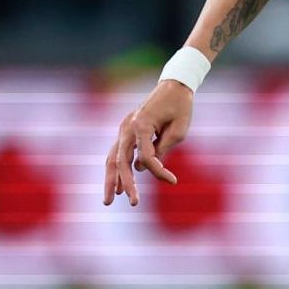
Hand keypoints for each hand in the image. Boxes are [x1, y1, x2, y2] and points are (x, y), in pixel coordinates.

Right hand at [104, 79, 194, 206]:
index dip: (159, 170)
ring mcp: (124, 129)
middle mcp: (127, 127)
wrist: (174, 86)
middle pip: (120, 161)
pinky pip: (117, 154)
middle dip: (124, 183)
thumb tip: (142, 168)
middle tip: (133, 202)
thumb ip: (161, 149)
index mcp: (141, 125)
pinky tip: (117, 187)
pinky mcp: (125, 132)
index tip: (173, 180)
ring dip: (111, 180)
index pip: (146, 156)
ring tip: (109, 201)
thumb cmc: (180, 106)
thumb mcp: (179, 129)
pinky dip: (116, 170)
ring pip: (112, 159)